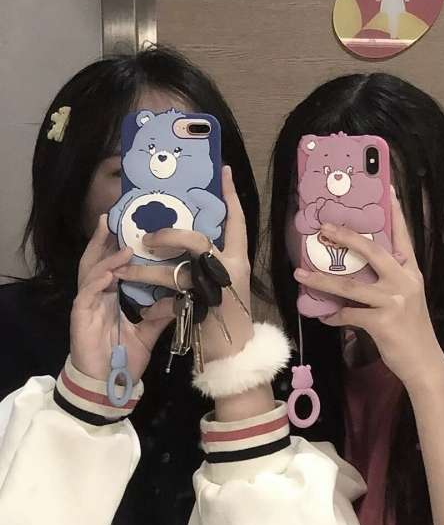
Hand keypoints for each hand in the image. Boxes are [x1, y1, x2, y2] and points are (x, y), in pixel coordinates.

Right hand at [70, 216, 174, 382]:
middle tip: (110, 218)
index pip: (113, 265)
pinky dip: (98, 280)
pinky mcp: (81, 317)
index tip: (129, 228)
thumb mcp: (148, 332)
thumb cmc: (123, 359)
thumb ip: (162, 313)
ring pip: (90, 272)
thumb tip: (183, 297)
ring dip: (104, 255)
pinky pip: (87, 294)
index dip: (116, 247)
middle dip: (102, 240)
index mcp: (111, 298)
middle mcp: (97, 297)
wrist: (107, 387)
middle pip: (96, 261)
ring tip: (115, 238)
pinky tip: (110, 272)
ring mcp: (87, 306)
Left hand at [114, 166, 252, 362]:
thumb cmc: (228, 313)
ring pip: (175, 271)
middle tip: (147, 237)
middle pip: (196, 240)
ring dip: (144, 271)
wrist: (234, 352)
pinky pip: (170, 298)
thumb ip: (211, 259)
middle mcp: (230, 269)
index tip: (223, 171)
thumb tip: (188, 236)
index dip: (230, 196)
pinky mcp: (201, 309)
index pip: (237, 221)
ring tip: (124, 270)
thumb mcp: (226, 280)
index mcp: (238, 258)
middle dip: (167, 236)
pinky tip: (138, 302)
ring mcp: (216, 289)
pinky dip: (152, 301)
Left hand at [293, 189, 443, 388]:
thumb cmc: (412, 328)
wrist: (424, 362)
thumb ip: (388, 280)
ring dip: (321, 281)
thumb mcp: (407, 296)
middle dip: (345, 236)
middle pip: (372, 251)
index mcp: (410, 272)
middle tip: (323, 227)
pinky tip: (323, 317)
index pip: (403, 236)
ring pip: (350, 285)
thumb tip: (356, 269)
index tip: (386, 188)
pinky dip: (333, 316)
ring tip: (300, 275)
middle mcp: (404, 281)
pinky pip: (348, 315)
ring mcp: (394, 301)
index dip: (395, 212)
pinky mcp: (382, 322)